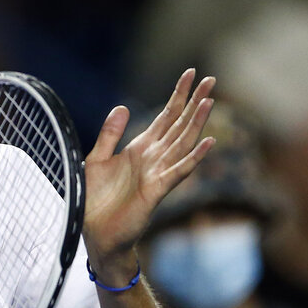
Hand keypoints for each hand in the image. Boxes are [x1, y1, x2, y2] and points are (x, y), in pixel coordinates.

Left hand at [83, 68, 215, 282]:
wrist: (96, 234)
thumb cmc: (95, 201)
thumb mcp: (95, 160)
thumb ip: (109, 135)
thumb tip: (123, 107)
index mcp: (140, 148)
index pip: (165, 116)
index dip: (178, 95)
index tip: (191, 73)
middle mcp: (154, 158)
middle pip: (179, 124)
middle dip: (194, 101)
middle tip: (212, 79)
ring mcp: (158, 173)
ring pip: (183, 142)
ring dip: (196, 123)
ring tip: (210, 101)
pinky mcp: (157, 190)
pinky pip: (179, 171)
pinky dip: (194, 157)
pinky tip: (208, 143)